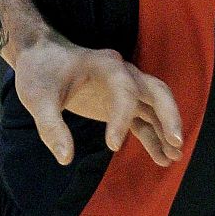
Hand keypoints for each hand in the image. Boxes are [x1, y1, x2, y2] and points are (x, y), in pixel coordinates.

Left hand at [10, 35, 183, 167]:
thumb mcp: (38, 99)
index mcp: (105, 65)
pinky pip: (143, 120)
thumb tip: (65, 158)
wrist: (40, 56)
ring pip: (155, 106)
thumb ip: (51, 127)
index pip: (124, 90)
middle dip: (169, 116)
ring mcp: (123, 88)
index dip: (122, 118)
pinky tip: (161, 158)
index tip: (111, 146)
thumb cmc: (40, 72)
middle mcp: (122, 73)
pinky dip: (154, 137)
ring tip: (174, 158)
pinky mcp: (119, 103)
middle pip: (156, 91)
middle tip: (176, 143)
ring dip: (166, 130)